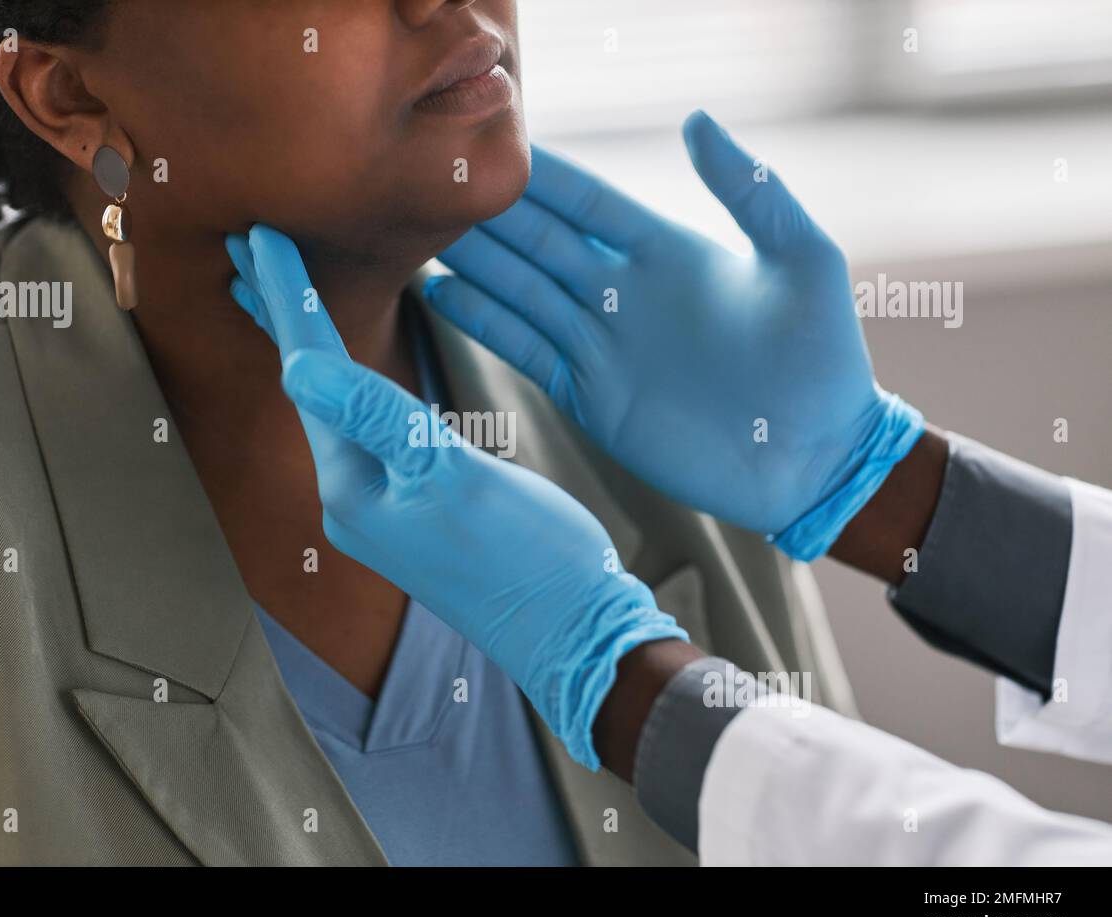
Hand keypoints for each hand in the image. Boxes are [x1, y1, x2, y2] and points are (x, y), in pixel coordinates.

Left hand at [226, 225, 686, 768]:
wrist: (572, 631)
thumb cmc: (526, 555)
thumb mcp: (451, 477)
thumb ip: (376, 417)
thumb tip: (297, 366)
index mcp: (353, 487)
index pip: (310, 373)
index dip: (288, 300)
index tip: (259, 235)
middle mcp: (352, 499)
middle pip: (309, 389)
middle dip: (283, 320)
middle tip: (248, 252)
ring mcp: (380, 510)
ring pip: (335, 408)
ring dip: (311, 348)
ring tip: (287, 295)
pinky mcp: (411, 513)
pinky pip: (366, 430)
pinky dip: (351, 384)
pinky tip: (354, 370)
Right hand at [424, 110, 922, 559]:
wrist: (813, 460)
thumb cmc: (824, 360)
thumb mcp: (805, 261)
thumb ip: (752, 190)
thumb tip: (696, 121)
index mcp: (671, 254)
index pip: (591, 205)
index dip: (547, 180)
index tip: (499, 150)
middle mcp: (625, 295)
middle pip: (543, 245)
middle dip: (494, 218)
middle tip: (441, 188)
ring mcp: (603, 346)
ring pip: (524, 294)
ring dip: (478, 266)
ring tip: (426, 236)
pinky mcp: (591, 396)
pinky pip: (528, 352)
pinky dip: (485, 325)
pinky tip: (444, 296)